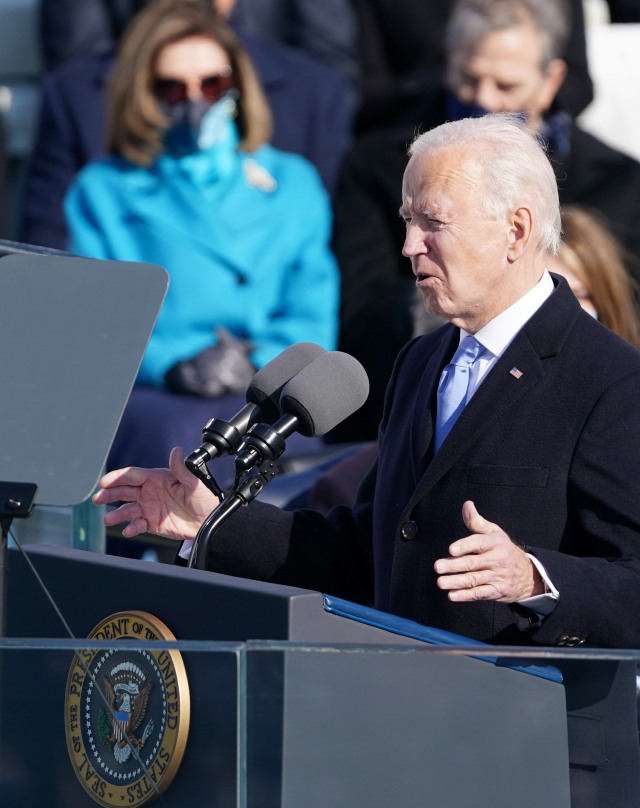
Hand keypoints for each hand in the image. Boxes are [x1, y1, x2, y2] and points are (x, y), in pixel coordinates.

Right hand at [92, 447, 218, 539]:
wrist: (208, 519)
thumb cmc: (203, 497)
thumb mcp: (193, 482)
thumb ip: (181, 469)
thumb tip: (176, 450)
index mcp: (156, 478)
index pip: (132, 475)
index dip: (117, 477)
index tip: (105, 481)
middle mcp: (149, 492)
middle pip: (124, 491)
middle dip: (109, 494)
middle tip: (98, 498)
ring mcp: (148, 508)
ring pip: (127, 510)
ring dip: (116, 514)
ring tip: (108, 519)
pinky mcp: (151, 523)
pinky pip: (137, 525)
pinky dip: (131, 528)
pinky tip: (128, 530)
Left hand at [434, 500, 543, 602]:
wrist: (528, 574)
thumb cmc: (504, 549)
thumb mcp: (494, 532)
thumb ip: (477, 521)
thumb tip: (467, 505)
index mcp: (496, 543)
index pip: (479, 543)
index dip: (465, 546)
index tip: (451, 549)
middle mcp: (497, 560)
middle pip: (473, 563)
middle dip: (454, 566)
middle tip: (438, 566)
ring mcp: (497, 577)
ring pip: (474, 580)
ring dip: (456, 582)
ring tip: (441, 582)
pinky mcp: (496, 591)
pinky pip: (479, 594)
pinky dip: (465, 595)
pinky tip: (452, 595)